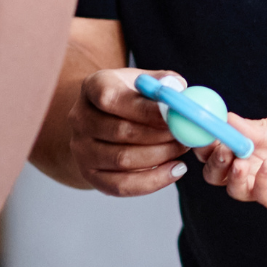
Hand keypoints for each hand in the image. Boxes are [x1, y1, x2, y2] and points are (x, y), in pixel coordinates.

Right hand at [69, 67, 188, 195]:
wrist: (105, 120)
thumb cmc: (131, 97)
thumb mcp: (144, 81)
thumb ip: (163, 83)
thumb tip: (178, 90)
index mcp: (92, 87)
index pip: (110, 98)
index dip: (146, 110)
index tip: (175, 115)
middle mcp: (80, 118)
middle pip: (120, 131)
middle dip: (160, 135)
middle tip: (186, 134)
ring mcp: (82, 149)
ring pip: (123, 160)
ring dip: (160, 156)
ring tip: (182, 148)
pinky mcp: (89, 174)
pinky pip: (121, 185)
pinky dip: (153, 181)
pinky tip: (175, 170)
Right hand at [201, 107, 266, 214]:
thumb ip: (263, 127)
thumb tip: (228, 120)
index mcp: (257, 142)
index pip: (221, 143)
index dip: (207, 138)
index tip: (202, 130)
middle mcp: (258, 164)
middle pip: (218, 170)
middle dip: (211, 159)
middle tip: (217, 148)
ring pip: (233, 187)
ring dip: (230, 173)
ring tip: (240, 160)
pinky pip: (262, 197)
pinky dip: (258, 184)